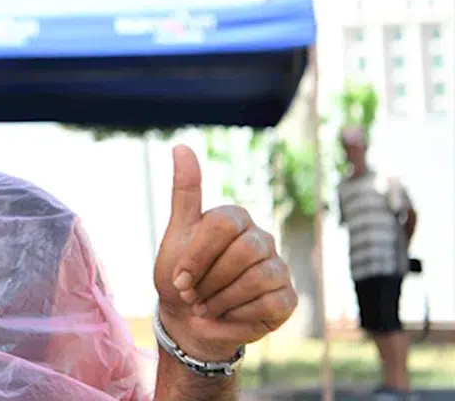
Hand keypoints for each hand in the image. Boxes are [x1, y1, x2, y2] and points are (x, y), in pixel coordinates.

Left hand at [153, 145, 296, 360]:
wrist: (191, 320)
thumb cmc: (182, 276)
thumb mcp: (177, 234)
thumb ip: (184, 192)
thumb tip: (181, 145)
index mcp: (235, 218)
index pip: (221, 224)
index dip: (197, 256)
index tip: (179, 278)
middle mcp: (261, 238)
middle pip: (242, 252)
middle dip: (209, 280)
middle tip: (192, 296)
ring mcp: (278, 267)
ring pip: (257, 278)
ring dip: (221, 299)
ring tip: (205, 307)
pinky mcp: (288, 297)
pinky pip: (270, 302)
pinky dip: (239, 314)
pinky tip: (227, 315)